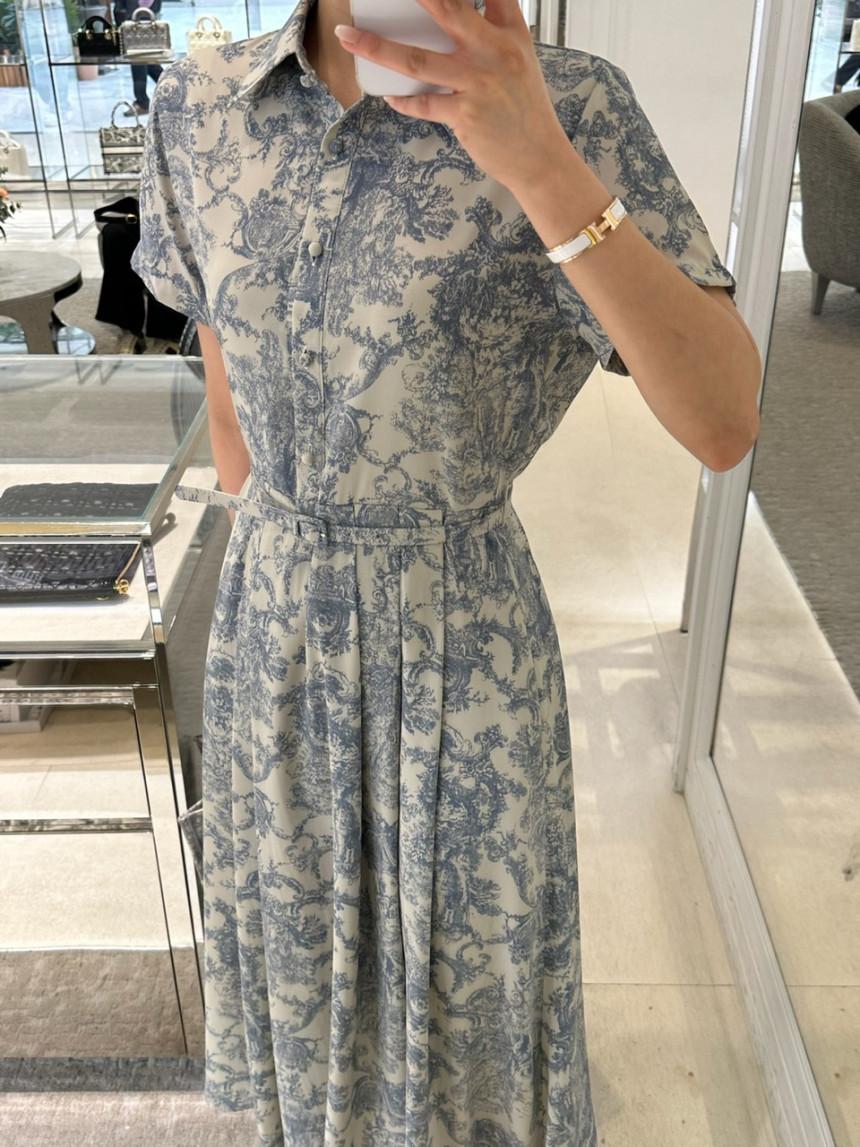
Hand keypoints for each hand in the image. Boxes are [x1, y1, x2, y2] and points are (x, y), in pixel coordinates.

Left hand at [333, 0, 569, 192]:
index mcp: (510, 32)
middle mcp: (495, 52)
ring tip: (348, 36)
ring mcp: (478, 84)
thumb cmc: (524, 108)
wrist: (538, 157)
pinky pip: (422, 104)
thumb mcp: (518, 59)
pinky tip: (389, 97)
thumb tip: (450, 17)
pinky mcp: (465, 115)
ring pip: (417, 60)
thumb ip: (492, 31)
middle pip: (447, 9)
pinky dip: (402, 100)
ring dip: (377, 47)